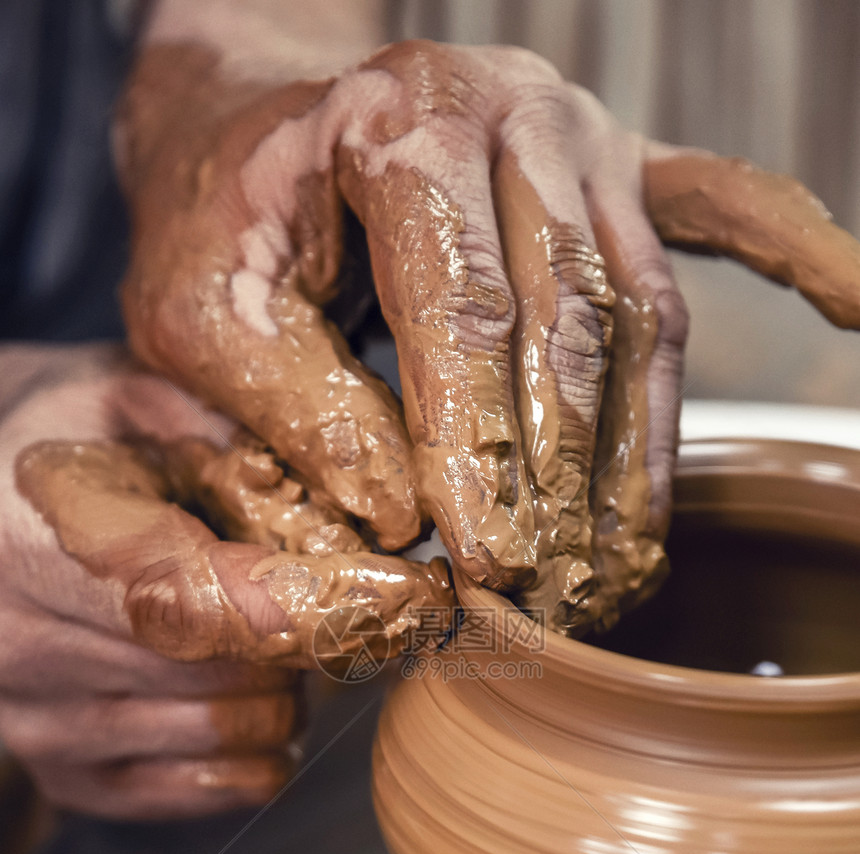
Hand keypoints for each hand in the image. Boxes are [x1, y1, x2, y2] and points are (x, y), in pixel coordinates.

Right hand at [0, 344, 449, 817]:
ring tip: (267, 630)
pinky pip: (203, 789)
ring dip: (282, 689)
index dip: (308, 604)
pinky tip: (248, 693)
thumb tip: (360, 507)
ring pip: (223, 734)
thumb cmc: (70, 434)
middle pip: (220, 675)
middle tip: (324, 590)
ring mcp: (34, 723)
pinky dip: (254, 750)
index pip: (189, 601)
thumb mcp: (137, 391)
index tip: (404, 593)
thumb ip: (232, 436)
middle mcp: (16, 645)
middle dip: (302, 636)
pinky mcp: (66, 777)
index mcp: (25, 541)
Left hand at [118, 37, 859, 631]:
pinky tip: (855, 300)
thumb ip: (294, 410)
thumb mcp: (199, 317)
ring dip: (640, 446)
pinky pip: (724, 209)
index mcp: (400, 128)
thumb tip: (400, 519)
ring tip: (631, 559)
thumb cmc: (222, 222)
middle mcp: (512, 114)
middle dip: (566, 472)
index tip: (486, 566)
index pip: (464, 314)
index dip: (479, 453)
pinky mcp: (619, 163)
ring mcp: (581, 135)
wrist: (250, 125)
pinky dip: (794, 255)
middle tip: (561, 589)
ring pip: (642, 306)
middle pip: (572, 316)